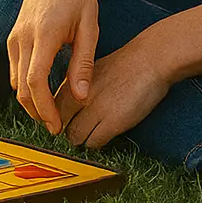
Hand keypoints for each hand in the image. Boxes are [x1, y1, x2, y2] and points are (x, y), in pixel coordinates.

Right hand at [6, 0, 98, 135]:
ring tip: (51, 112)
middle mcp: (23, 35)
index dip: (44, 108)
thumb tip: (81, 97)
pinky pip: (14, 68)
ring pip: (14, 80)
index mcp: (45, 34)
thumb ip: (83, 64)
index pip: (35, 81)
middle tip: (54, 126)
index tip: (56, 126)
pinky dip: (24, 85)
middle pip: (20, 87)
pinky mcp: (12, 35)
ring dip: (29, 100)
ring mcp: (14, 34)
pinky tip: (42, 90)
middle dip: (36, 111)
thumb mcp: (90, 27)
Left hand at [57, 34, 172, 148]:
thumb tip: (69, 104)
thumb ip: (77, 85)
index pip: (52, 106)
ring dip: (81, 138)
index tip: (63, 121)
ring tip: (91, 132)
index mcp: (72, 81)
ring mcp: (94, 110)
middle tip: (76, 130)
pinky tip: (104, 134)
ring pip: (74, 136)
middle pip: (60, 123)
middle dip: (65, 129)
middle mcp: (78, 96)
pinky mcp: (112, 123)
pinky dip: (96, 142)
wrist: (149, 60)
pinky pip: (93, 143)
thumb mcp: (92, 69)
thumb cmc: (125, 64)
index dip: (56, 116)